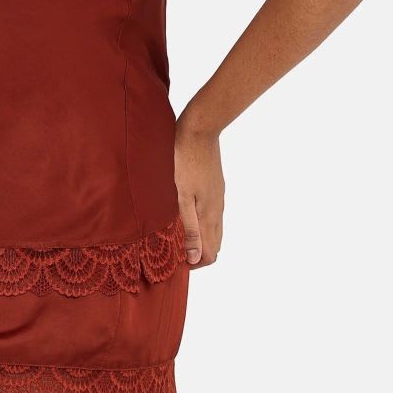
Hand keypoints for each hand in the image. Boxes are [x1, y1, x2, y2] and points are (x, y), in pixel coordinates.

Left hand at [173, 113, 224, 268]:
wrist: (200, 129)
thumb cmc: (184, 160)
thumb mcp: (181, 196)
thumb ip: (189, 227)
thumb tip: (195, 258)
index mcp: (210, 215)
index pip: (210, 254)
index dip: (195, 264)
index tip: (175, 260)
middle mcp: (217, 209)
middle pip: (214, 243)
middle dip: (197, 253)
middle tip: (174, 250)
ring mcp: (218, 196)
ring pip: (214, 228)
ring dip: (200, 237)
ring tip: (177, 234)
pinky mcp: (215, 185)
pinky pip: (212, 213)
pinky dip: (201, 222)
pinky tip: (186, 212)